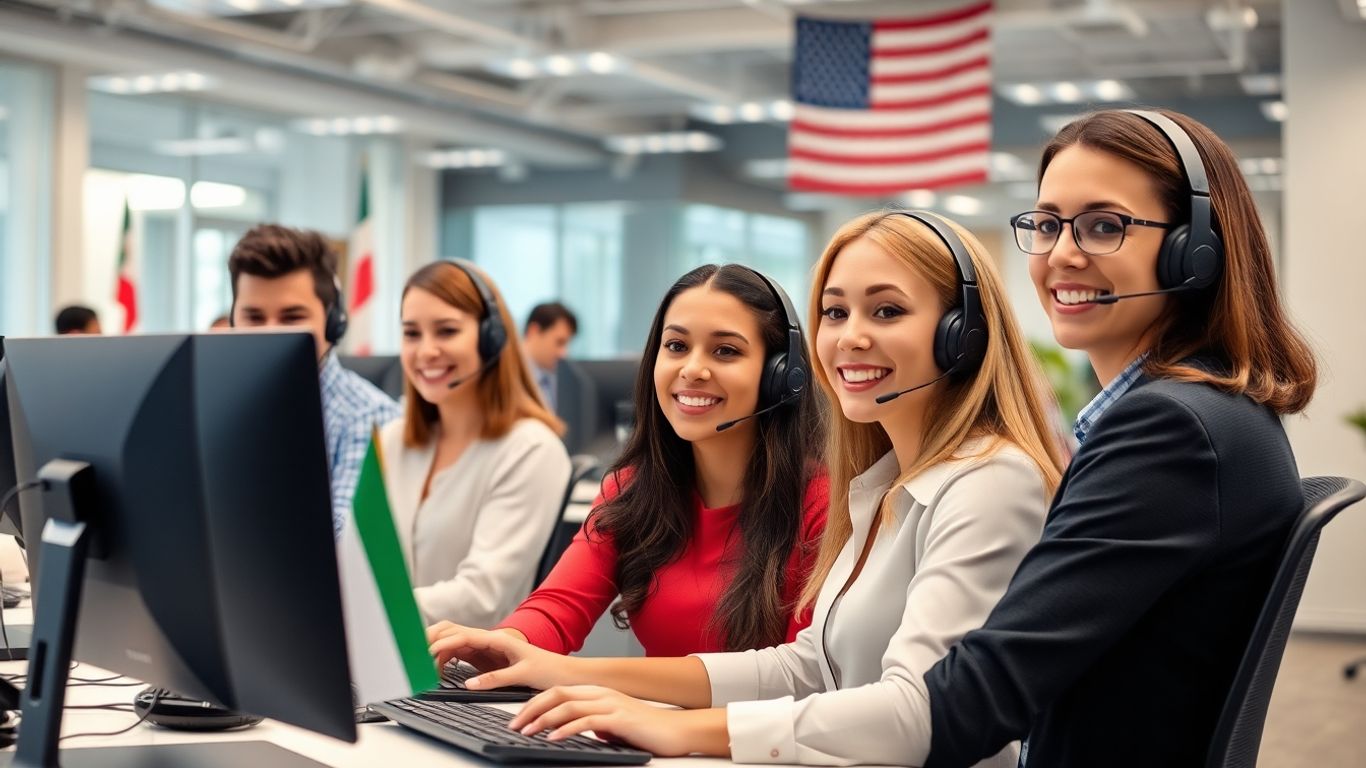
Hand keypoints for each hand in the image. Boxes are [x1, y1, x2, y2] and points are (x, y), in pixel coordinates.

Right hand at [427, 622, 575, 689]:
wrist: (560, 670)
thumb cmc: (546, 667)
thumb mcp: (523, 674)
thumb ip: (496, 678)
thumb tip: (470, 684)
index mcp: (497, 639)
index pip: (463, 636)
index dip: (444, 644)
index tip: (428, 654)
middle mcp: (487, 639)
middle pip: (452, 631)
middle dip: (432, 638)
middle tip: (415, 654)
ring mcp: (482, 646)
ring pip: (451, 641)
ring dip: (436, 649)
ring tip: (423, 665)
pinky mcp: (481, 656)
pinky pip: (456, 653)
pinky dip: (443, 659)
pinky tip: (437, 670)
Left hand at [509, 686, 728, 757]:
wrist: (677, 731)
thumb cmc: (645, 730)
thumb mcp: (611, 725)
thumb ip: (591, 723)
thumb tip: (570, 731)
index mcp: (597, 693)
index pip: (557, 692)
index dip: (534, 704)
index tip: (518, 719)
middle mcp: (601, 693)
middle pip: (557, 694)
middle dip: (531, 709)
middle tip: (514, 726)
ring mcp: (610, 704)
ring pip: (568, 706)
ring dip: (543, 720)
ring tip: (528, 733)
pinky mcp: (619, 718)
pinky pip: (586, 721)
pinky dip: (566, 729)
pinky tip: (554, 739)